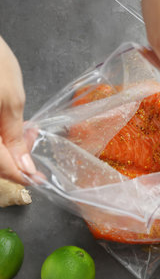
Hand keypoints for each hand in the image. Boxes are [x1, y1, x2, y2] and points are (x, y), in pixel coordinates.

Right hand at [0, 36, 35, 183]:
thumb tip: (24, 168)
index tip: (38, 178)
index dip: (21, 175)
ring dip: (8, 147)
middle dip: (16, 158)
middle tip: (32, 141)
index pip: (1, 168)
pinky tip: (10, 125)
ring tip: (25, 130)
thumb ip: (14, 138)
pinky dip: (1, 136)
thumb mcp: (10, 100)